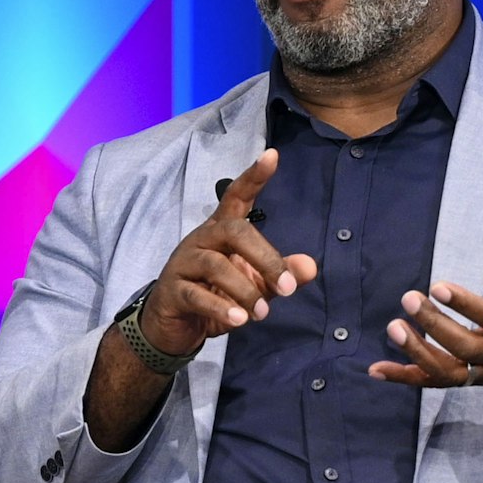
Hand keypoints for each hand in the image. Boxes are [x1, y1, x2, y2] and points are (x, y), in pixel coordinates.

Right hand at [139, 149, 318, 355]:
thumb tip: (310, 267)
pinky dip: (221, 307)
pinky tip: (240, 320)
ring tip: (262, 314)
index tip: (272, 155)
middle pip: (234, 231)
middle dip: (265, 258)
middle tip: (287, 288)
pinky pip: (197, 295)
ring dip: (245, 290)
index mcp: (222, 231)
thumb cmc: (216, 296)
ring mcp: (183, 263)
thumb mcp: (254, 285)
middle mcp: (202, 239)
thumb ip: (280, 274)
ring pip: (216, 265)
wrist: (174, 326)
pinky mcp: (172, 290)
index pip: (237, 196)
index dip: (253, 177)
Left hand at [368, 227, 482, 402]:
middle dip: (435, 325)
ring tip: (393, 328)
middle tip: (409, 299)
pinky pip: (434, 382)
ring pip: (449, 372)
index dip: (464, 304)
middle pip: (466, 347)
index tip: (437, 286)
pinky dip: (405, 377)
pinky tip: (376, 369)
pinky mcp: (467, 380)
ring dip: (417, 353)